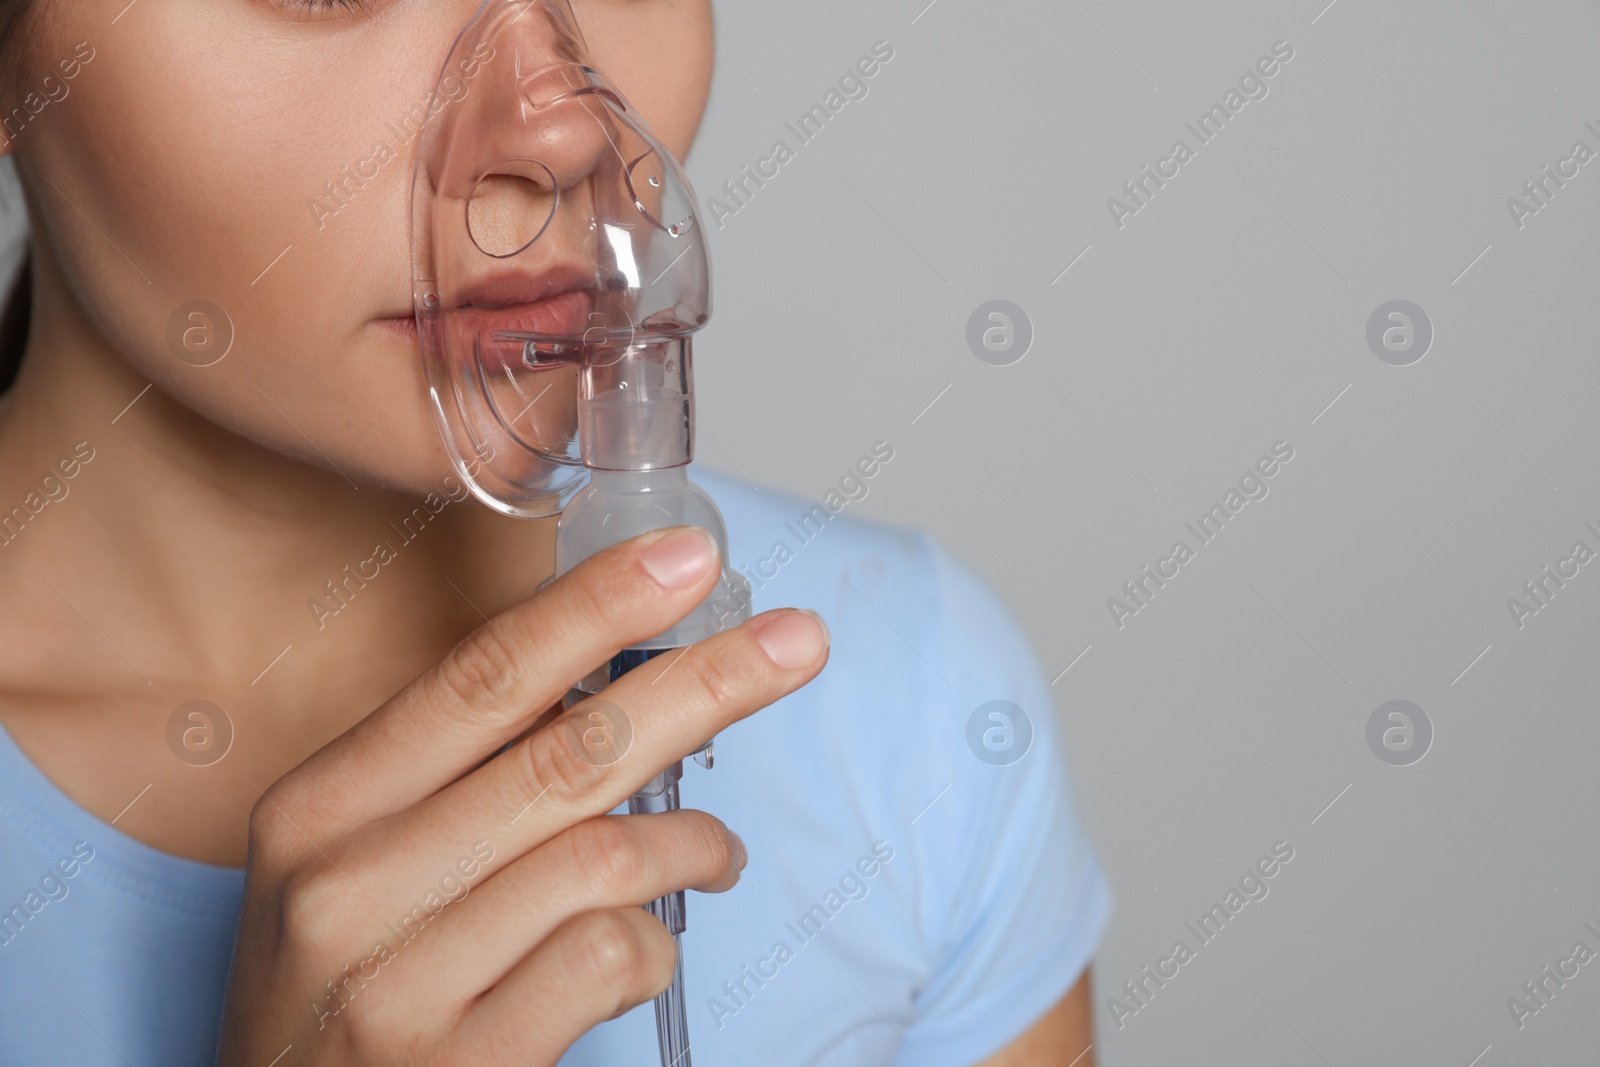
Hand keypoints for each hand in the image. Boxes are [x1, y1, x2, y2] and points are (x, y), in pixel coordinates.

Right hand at [215, 527, 828, 1064]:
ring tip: (714, 853)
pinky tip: (649, 946)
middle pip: (566, 750)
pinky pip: (607, 959)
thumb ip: (451, 783)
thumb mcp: (350, 869)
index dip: (595, 606)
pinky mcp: (460, 1064)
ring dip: (690, 844)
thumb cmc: (338, 992)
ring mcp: (398, 982)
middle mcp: (346, 884)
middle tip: (796, 644)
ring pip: (602, 857)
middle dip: (702, 685)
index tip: (686, 559)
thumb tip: (607, 684)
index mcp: (319, 808)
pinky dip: (656, 942)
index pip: (479, 677)